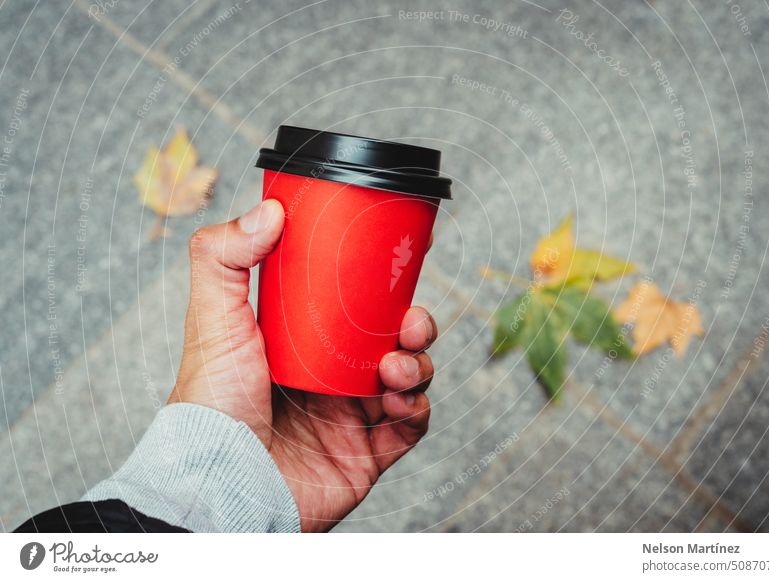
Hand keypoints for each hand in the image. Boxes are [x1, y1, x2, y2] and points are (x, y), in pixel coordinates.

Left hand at [168, 199, 436, 531]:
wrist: (220, 483)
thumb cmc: (211, 403)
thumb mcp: (212, 318)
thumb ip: (224, 256)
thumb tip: (272, 210)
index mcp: (303, 342)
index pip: (353, 305)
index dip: (382, 285)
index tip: (399, 263)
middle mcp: (330, 376)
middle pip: (391, 338)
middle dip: (413, 324)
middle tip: (410, 322)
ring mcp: (350, 414)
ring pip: (409, 377)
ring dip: (419, 364)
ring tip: (397, 367)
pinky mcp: (366, 454)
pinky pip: (411, 426)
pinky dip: (417, 409)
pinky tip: (400, 401)